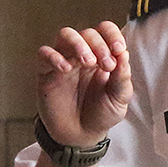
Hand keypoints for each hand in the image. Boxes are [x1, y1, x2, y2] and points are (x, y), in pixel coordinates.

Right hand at [35, 22, 131, 146]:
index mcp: (102, 55)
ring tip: (87, 62)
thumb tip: (123, 54)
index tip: (119, 50)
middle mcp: (82, 54)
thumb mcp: (119, 98)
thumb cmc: (101, 114)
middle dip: (99, 45)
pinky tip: (66, 69)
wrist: (81, 136)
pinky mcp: (46, 72)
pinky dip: (54, 56)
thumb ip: (122, 77)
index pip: (105, 30)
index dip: (112, 35)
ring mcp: (63, 61)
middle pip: (87, 32)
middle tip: (106, 64)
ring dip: (78, 43)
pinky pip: (44, 53)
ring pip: (65, 35)